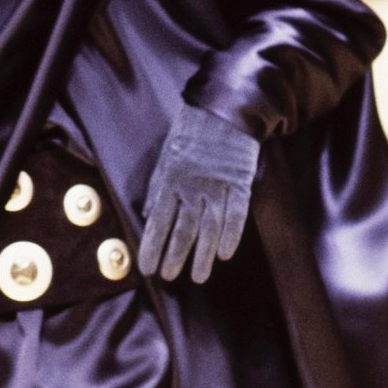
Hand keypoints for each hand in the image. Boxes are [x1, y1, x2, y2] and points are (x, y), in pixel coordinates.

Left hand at [138, 101, 259, 283]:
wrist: (223, 110)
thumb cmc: (191, 133)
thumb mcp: (166, 156)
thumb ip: (158, 186)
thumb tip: (149, 214)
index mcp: (170, 179)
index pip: (158, 220)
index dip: (152, 246)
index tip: (147, 268)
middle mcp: (193, 186)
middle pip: (183, 229)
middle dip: (175, 256)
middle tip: (169, 278)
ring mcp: (218, 186)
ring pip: (209, 228)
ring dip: (202, 255)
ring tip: (197, 277)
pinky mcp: (240, 183)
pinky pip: (236, 214)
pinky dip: (231, 235)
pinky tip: (225, 255)